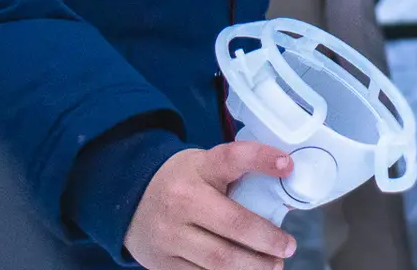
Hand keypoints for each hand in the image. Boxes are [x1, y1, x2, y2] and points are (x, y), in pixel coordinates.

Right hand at [124, 143, 297, 269]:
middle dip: (268, 240)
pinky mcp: (163, 264)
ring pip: (219, 260)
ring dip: (254, 266)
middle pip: (234, 224)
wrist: (128, 199)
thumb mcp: (206, 165)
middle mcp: (182, 202)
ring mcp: (170, 236)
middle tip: (288, 247)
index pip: (233, 157)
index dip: (262, 159)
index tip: (288, 166)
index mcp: (198, 169)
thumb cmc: (182, 181)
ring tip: (273, 266)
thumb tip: (286, 195)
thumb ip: (240, 174)